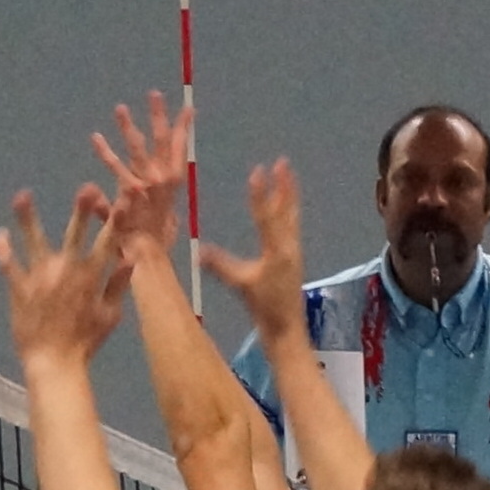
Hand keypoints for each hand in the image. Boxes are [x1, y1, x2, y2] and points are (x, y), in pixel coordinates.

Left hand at [0, 186, 130, 365]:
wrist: (54, 363)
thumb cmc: (85, 342)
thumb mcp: (110, 316)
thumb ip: (119, 285)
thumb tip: (131, 258)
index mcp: (92, 276)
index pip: (108, 242)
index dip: (117, 219)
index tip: (124, 198)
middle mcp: (67, 271)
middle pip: (76, 234)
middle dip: (82, 210)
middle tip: (86, 188)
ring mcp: (41, 278)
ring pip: (35, 241)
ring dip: (28, 218)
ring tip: (22, 195)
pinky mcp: (20, 289)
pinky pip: (9, 265)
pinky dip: (3, 249)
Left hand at [90, 92, 191, 271]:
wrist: (149, 257)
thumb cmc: (156, 244)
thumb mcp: (161, 221)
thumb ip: (144, 205)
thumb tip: (124, 198)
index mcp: (173, 183)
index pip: (180, 149)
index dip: (184, 129)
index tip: (188, 109)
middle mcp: (163, 179)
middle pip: (162, 141)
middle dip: (159, 117)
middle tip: (155, 94)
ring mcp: (147, 183)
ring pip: (138, 148)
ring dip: (129, 127)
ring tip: (120, 108)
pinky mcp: (130, 191)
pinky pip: (116, 167)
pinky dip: (105, 152)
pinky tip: (96, 138)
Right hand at [199, 158, 307, 345]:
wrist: (286, 328)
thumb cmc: (264, 308)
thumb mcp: (240, 285)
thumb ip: (220, 266)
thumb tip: (196, 250)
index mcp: (277, 251)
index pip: (266, 216)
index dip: (259, 193)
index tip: (257, 170)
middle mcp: (289, 245)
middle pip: (286, 209)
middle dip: (284, 185)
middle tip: (283, 162)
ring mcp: (293, 250)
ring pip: (291, 216)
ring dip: (288, 194)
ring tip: (287, 175)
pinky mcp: (292, 256)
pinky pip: (290, 225)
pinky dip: (287, 210)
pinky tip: (284, 207)